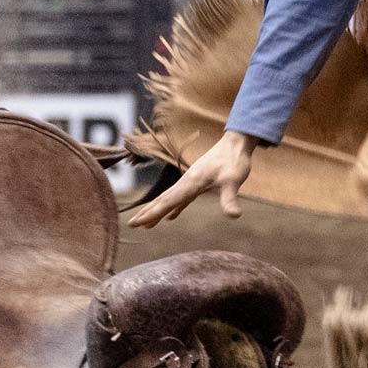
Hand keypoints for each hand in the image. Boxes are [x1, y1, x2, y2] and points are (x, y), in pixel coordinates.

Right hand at [128, 130, 258, 227]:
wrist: (235, 142)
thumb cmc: (234, 160)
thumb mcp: (233, 180)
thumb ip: (230, 198)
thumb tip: (235, 216)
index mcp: (191, 183)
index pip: (169, 201)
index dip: (153, 213)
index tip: (138, 222)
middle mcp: (186, 182)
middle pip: (163, 200)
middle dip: (148, 212)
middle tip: (131, 224)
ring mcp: (190, 182)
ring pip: (169, 199)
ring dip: (157, 211)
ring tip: (145, 225)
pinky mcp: (197, 182)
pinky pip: (180, 198)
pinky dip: (173, 208)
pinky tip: (170, 217)